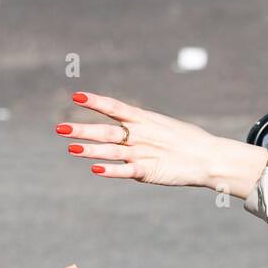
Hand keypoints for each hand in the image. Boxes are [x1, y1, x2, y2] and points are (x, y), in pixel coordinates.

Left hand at [56, 91, 267, 197]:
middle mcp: (139, 135)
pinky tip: (95, 169)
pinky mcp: (149, 172)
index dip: (96, 101)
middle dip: (82, 129)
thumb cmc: (184, 141)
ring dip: (89, 149)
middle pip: (105, 130)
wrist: (207, 157)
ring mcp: (143, 153)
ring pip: (110, 150)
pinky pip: (126, 171)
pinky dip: (111, 170)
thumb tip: (123, 127)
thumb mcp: (161, 127)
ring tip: (70, 148)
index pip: (115, 106)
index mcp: (143, 119)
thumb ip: (140, 128)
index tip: (76, 95)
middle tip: (59, 128)